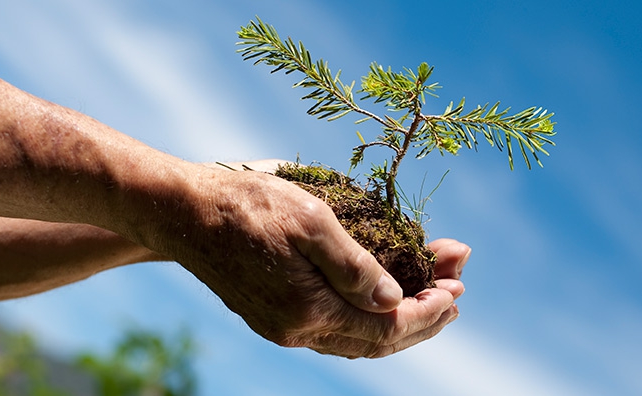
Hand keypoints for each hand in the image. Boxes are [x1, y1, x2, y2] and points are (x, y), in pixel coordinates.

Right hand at [166, 160, 468, 357]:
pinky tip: (383, 297)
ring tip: (433, 296)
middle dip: (423, 318)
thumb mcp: (310, 220)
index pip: (387, 328)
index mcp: (308, 310)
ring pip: (356, 339)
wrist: (182, 212)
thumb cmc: (247, 204)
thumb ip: (356, 265)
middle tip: (458, 293)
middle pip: (376, 342)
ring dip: (398, 319)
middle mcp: (296, 330)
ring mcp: (282, 326)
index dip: (428, 312)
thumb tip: (393, 299)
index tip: (459, 288)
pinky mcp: (273, 315)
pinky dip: (368, 316)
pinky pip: (335, 328)